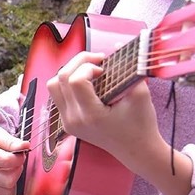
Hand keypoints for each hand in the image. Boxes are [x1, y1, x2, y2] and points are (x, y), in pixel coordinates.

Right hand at [0, 118, 28, 194]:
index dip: (20, 157)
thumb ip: (10, 141)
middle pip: (9, 180)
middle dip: (17, 170)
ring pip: (6, 191)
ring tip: (6, 169)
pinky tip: (0, 178)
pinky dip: (3, 190)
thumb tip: (25, 146)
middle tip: (14, 162)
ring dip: (11, 180)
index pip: (8, 162)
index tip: (19, 153)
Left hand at [47, 51, 192, 194]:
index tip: (104, 67)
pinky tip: (87, 83)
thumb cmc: (141, 124)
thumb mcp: (140, 94)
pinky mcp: (67, 123)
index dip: (88, 66)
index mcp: (91, 115)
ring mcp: (68, 123)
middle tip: (97, 61)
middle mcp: (74, 120)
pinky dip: (68, 84)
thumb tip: (116, 44)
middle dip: (78, 62)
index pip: (75, 80)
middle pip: (60, 79)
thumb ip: (128, 68)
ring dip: (70, 72)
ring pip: (53, 87)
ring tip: (90, 71)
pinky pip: (58, 96)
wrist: (136, 150)